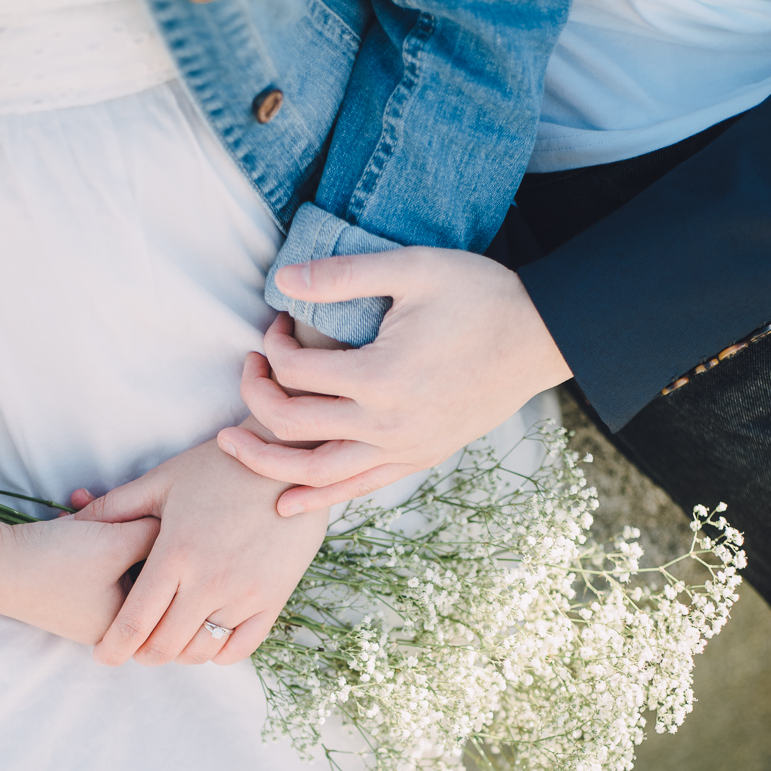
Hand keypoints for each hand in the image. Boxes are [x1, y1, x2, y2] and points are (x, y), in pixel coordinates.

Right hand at [0, 514, 159, 643]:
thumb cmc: (57, 560)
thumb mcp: (119, 541)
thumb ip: (158, 534)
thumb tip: (181, 526)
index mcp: (129, 629)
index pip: (169, 587)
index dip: (165, 546)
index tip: (155, 520)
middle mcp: (109, 627)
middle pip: (141, 572)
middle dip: (129, 533)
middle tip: (118, 506)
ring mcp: (86, 611)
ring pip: (115, 561)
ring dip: (106, 527)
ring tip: (86, 502)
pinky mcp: (67, 591)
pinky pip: (92, 559)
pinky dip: (88, 533)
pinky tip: (76, 507)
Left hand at [72, 437, 328, 666]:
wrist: (288, 461)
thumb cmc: (220, 467)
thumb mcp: (163, 480)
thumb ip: (116, 506)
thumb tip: (72, 516)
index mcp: (175, 555)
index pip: (134, 623)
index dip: (113, 648)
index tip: (103, 656)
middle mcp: (210, 582)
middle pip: (165, 646)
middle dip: (142, 654)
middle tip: (134, 649)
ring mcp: (245, 593)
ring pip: (202, 650)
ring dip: (180, 654)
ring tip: (169, 642)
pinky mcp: (273, 598)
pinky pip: (241, 647)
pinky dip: (218, 652)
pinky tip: (206, 638)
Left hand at [217, 247, 570, 514]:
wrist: (540, 337)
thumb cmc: (479, 295)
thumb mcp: (413, 268)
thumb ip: (343, 275)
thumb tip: (280, 281)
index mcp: (380, 376)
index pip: (294, 373)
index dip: (271, 346)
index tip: (277, 323)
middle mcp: (386, 424)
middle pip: (291, 425)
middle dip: (255, 395)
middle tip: (247, 369)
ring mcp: (402, 449)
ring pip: (314, 472)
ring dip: (264, 462)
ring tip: (231, 445)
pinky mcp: (416, 459)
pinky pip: (356, 489)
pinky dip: (315, 497)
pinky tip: (285, 503)